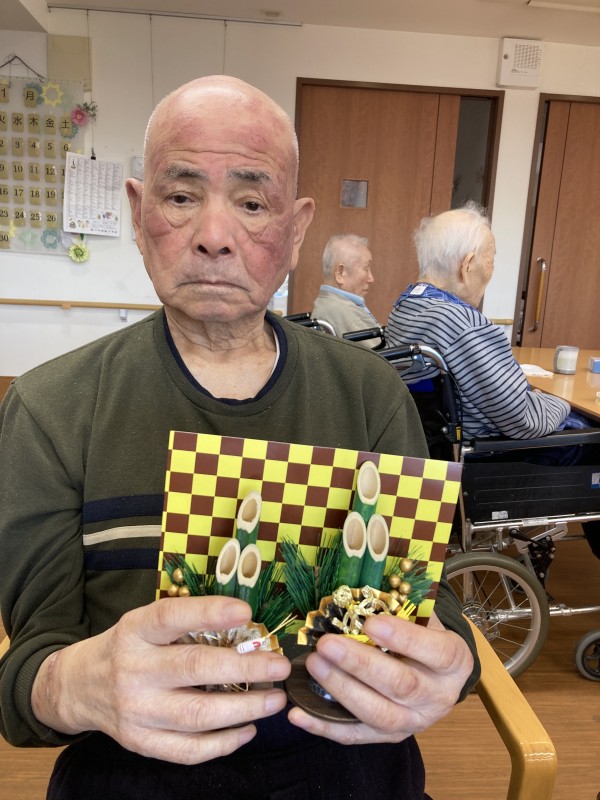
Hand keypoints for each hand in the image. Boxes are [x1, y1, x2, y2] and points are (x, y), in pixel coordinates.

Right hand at [32, 597, 290, 763]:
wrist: (78, 687)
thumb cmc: (127, 647)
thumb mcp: (143, 623)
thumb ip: (184, 624)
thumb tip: (246, 627)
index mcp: (134, 631)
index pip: (171, 617)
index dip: (209, 613)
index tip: (246, 612)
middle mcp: (133, 670)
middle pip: (194, 669)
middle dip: (245, 668)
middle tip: (279, 667)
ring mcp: (136, 711)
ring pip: (198, 715)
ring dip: (244, 709)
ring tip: (275, 700)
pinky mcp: (140, 742)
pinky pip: (188, 750)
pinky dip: (224, 742)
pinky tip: (248, 729)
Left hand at [287, 611, 472, 743]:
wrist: (439, 676)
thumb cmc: (426, 636)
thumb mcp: (426, 618)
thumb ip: (402, 609)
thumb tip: (360, 592)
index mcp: (454, 661)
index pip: (435, 652)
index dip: (403, 638)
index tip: (370, 622)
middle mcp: (439, 697)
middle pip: (401, 685)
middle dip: (360, 664)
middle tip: (326, 644)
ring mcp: (414, 722)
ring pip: (378, 714)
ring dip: (341, 689)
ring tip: (313, 664)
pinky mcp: (389, 738)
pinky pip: (354, 736)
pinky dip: (323, 726)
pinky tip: (297, 713)